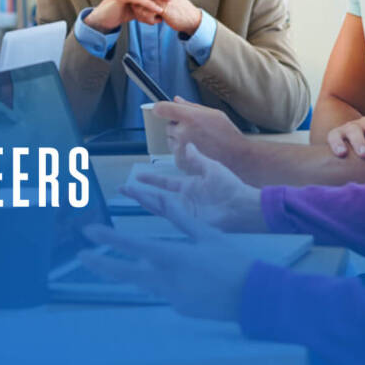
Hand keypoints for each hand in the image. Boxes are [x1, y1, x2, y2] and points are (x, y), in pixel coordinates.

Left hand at [79, 186, 252, 321]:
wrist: (254, 297)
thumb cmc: (232, 260)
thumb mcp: (207, 234)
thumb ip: (181, 218)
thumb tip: (162, 199)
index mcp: (174, 257)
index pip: (133, 247)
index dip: (108, 240)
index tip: (89, 232)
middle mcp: (167, 280)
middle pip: (126, 273)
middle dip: (101, 264)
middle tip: (81, 256)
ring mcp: (172, 297)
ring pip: (142, 282)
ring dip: (129, 271)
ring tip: (116, 263)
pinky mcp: (180, 307)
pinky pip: (164, 290)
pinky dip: (162, 280)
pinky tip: (178, 274)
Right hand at [123, 143, 264, 232]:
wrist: (242, 204)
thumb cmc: (231, 187)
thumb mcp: (211, 168)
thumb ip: (197, 159)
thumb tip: (187, 144)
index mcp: (189, 188)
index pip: (165, 183)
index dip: (151, 179)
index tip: (138, 174)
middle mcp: (183, 201)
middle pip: (156, 196)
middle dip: (139, 193)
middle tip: (123, 188)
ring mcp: (184, 212)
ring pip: (158, 205)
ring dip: (143, 199)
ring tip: (129, 192)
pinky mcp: (188, 221)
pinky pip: (170, 213)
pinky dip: (159, 207)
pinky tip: (147, 200)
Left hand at [140, 0, 201, 34]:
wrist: (191, 18)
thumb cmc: (176, 11)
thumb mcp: (163, 1)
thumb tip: (133, 5)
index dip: (137, 4)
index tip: (143, 13)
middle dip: (137, 10)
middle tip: (145, 18)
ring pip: (139, 5)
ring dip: (142, 16)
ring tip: (151, 20)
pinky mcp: (163, 6)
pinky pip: (145, 13)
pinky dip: (148, 20)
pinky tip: (158, 22)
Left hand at [154, 97, 245, 164]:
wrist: (235, 157)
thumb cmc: (227, 134)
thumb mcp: (213, 113)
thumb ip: (191, 106)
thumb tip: (175, 99)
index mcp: (189, 117)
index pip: (161, 109)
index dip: (160, 108)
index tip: (161, 110)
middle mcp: (182, 132)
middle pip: (168, 126)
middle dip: (178, 127)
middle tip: (195, 130)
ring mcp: (180, 148)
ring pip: (171, 140)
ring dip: (179, 139)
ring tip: (198, 142)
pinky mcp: (180, 161)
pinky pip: (175, 152)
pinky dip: (183, 152)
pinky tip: (198, 151)